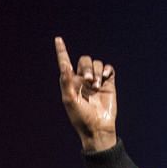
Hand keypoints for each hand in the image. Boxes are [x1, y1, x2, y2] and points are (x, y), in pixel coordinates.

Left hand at [54, 36, 115, 151]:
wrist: (98, 128)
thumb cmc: (81, 118)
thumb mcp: (70, 101)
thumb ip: (66, 82)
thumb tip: (64, 65)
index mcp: (71, 82)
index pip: (65, 63)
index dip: (62, 51)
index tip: (58, 39)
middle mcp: (83, 80)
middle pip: (85, 61)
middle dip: (87, 67)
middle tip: (89, 81)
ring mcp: (96, 81)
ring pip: (97, 64)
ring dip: (97, 72)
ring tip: (96, 86)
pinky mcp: (108, 83)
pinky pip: (108, 68)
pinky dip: (106, 69)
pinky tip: (105, 77)